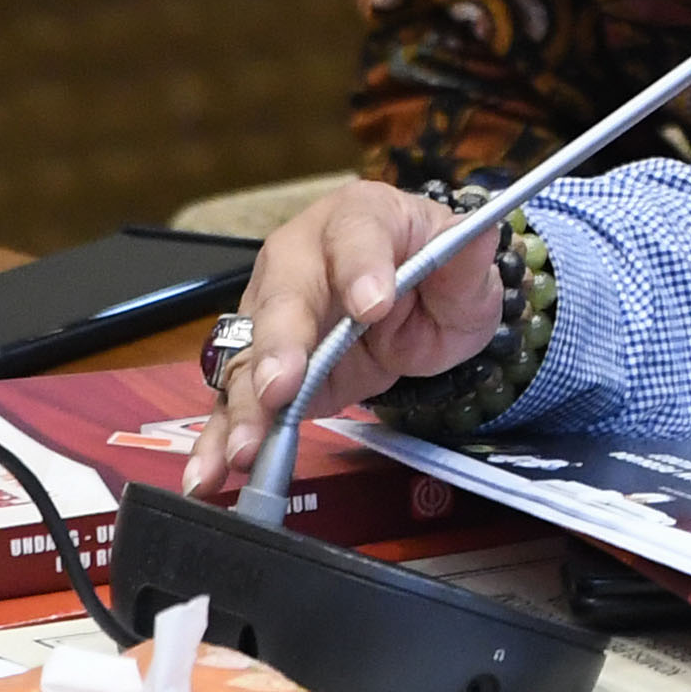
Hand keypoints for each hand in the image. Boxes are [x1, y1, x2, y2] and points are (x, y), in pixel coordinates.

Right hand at [180, 182, 503, 498]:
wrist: (417, 305)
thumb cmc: (436, 273)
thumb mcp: (468, 268)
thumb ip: (468, 259)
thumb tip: (481, 236)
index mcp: (359, 218)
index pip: (357, 235)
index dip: (362, 268)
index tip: (374, 305)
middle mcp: (301, 258)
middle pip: (284, 296)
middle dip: (280, 344)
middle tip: (280, 386)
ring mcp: (271, 312)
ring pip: (249, 356)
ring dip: (243, 405)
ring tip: (242, 448)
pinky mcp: (261, 367)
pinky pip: (235, 401)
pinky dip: (220, 438)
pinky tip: (209, 473)